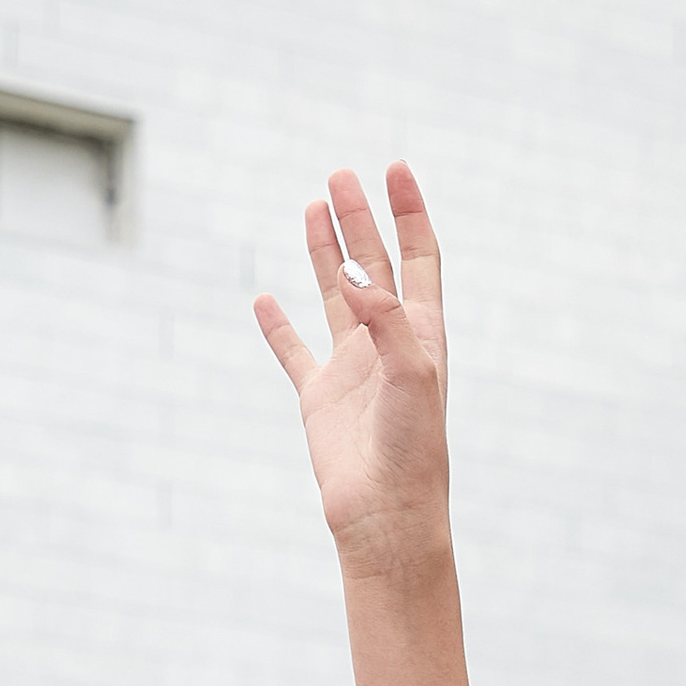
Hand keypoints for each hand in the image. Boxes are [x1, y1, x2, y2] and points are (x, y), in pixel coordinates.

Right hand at [254, 165, 449, 583]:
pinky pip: (294, 352)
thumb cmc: (413, 451)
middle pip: (374, 265)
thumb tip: (357, 274)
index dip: (408, 212)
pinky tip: (263, 298)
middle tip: (340, 176)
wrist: (386, 517)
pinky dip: (276, 326)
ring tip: (313, 208)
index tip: (394, 169)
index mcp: (422, 333)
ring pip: (335, 295)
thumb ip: (388, 320)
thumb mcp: (412, 376)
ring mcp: (352, 369)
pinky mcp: (319, 399)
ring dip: (326, 253)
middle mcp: (388, 344)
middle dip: (359, 220)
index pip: (418, 257)